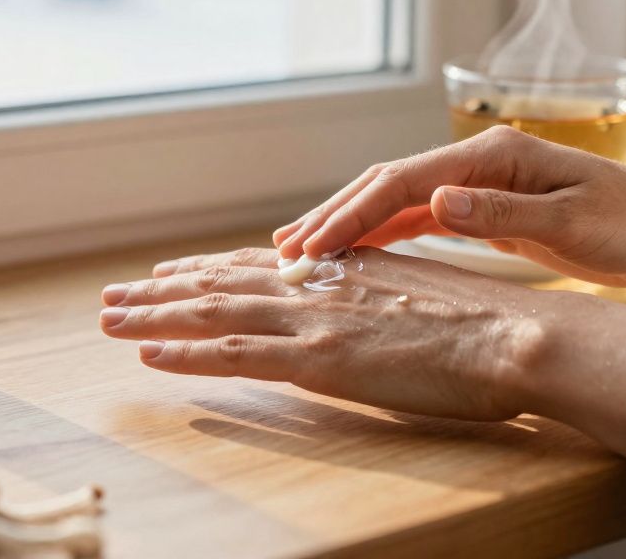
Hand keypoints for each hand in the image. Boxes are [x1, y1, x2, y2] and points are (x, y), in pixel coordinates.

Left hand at [99, 246, 551, 421]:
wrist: (516, 335)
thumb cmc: (486, 324)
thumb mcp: (421, 293)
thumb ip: (377, 294)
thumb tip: (359, 304)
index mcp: (342, 269)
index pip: (257, 266)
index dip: (206, 269)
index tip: (169, 272)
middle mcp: (317, 285)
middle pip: (220, 283)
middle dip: (161, 290)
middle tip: (114, 294)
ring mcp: (313, 320)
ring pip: (213, 313)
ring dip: (154, 317)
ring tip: (109, 318)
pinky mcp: (318, 359)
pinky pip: (235, 355)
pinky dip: (186, 354)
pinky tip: (149, 357)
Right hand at [273, 126, 625, 286]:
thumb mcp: (572, 223)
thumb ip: (502, 214)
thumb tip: (436, 203)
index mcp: (494, 155)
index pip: (405, 181)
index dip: (353, 212)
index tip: (314, 245)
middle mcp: (479, 162)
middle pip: (388, 184)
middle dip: (335, 214)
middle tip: (286, 248)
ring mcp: (481, 184)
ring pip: (398, 201)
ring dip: (351, 224)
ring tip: (304, 250)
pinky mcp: (488, 208)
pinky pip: (421, 219)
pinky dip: (384, 235)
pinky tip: (357, 253)